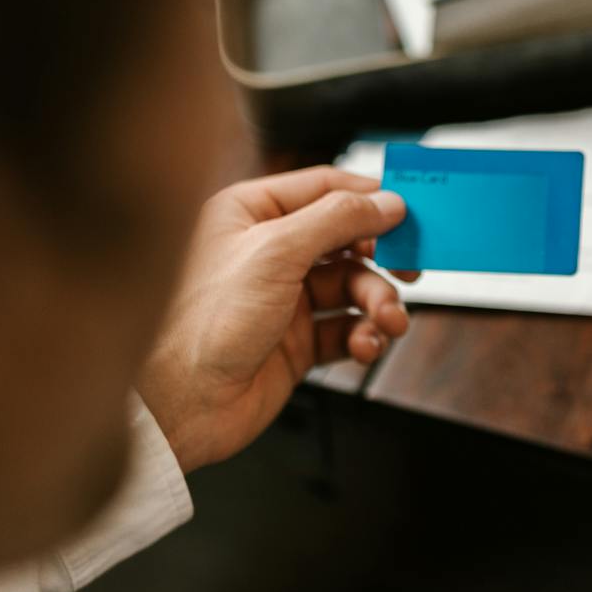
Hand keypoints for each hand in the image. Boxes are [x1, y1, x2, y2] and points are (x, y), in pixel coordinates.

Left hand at [140, 166, 414, 472]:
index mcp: (251, 214)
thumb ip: (336, 219)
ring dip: (379, 302)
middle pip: (347, 240)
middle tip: (411, 268)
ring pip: (353, 288)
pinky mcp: (296, 344)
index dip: (370, 197)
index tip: (411, 210)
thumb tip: (385, 202)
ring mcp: (283, 300)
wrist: (179, 404)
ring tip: (388, 320)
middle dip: (383, 257)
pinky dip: (365, 335)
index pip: (325, 188)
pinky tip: (366, 344)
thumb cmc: (201, 322)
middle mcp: (268, 253)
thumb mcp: (275, 252)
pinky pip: (347, 329)